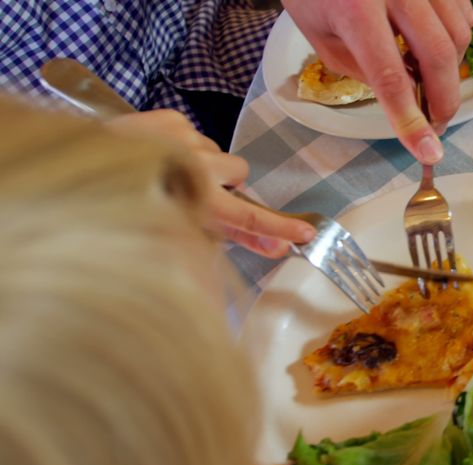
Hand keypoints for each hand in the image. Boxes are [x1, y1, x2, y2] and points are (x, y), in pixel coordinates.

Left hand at [106, 110, 314, 257]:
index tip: (307, 234)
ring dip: (201, 164)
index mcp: (196, 198)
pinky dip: (183, 144)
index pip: (248, 216)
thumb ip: (231, 237)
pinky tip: (155, 154)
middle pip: (237, 172)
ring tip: (163, 173)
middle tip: (197, 193)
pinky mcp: (168, 117)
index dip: (279, 227)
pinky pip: (193, 133)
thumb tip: (275, 248)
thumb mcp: (177, 230)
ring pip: (216, 152)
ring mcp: (183, 136)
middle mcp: (195, 163)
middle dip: (225, 184)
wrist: (75, 169)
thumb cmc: (123, 209)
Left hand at [282, 0, 472, 163]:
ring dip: (451, 71)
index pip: (390, 77)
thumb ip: (361, 70)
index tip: (428, 151)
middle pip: (437, 56)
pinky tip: (435, 49)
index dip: (410, 120)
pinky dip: (457, 41)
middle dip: (444, 101)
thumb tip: (404, 97)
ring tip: (431, 84)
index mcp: (356, 8)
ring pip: (459, 35)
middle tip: (437, 125)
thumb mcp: (321, 36)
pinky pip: (464, 13)